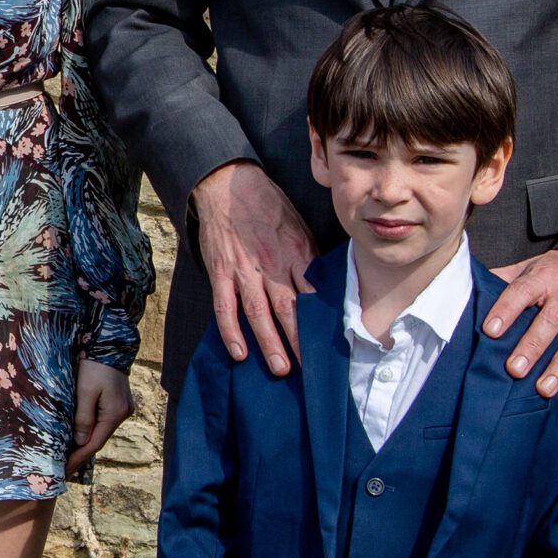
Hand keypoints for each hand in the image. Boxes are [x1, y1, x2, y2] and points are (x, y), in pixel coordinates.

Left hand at [66, 359, 131, 471]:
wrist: (109, 344)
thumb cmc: (94, 365)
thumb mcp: (85, 391)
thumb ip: (83, 417)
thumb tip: (79, 442)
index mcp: (114, 414)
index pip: (94, 443)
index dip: (78, 458)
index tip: (64, 470)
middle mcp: (122, 414)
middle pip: (98, 440)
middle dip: (81, 455)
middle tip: (64, 470)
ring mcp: (121, 408)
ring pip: (100, 431)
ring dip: (85, 444)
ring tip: (68, 458)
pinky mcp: (117, 402)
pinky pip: (101, 422)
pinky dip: (90, 431)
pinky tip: (79, 438)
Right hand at [190, 160, 314, 375]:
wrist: (229, 185)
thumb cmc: (269, 206)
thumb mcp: (299, 227)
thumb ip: (309, 259)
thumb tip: (325, 289)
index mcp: (297, 253)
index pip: (315, 295)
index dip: (325, 323)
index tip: (336, 347)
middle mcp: (272, 265)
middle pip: (290, 310)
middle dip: (301, 342)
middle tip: (313, 372)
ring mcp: (243, 270)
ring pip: (258, 313)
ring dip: (270, 343)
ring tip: (282, 369)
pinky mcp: (220, 271)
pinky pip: (225, 305)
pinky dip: (231, 330)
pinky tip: (239, 352)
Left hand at [486, 248, 557, 397]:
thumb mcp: (534, 266)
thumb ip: (506, 278)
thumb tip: (473, 287)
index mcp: (544, 279)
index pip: (521, 292)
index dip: (505, 311)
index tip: (490, 331)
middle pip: (550, 322)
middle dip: (532, 347)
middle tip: (514, 370)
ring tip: (544, 388)